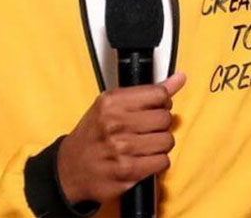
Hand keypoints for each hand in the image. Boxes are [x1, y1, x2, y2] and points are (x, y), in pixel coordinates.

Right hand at [56, 72, 185, 205]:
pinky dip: (157, 162)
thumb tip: (179, 78)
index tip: (155, 107)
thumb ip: (148, 92)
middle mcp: (115, 123)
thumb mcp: (112, 105)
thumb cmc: (93, 135)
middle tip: (148, 128)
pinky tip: (143, 159)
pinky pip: (162, 162)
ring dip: (160, 144)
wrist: (70, 168)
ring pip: (166, 141)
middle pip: (165, 118)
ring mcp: (122, 149)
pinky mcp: (128, 172)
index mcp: (111, 102)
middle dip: (161, 125)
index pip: (158, 94)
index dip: (162, 102)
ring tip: (145, 145)